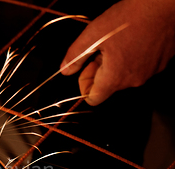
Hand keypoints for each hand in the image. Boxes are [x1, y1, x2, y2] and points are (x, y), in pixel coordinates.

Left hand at [60, 0, 174, 105]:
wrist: (165, 4)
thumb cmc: (131, 17)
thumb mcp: (94, 34)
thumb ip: (76, 55)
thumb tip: (65, 70)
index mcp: (115, 77)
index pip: (93, 99)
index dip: (85, 84)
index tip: (86, 66)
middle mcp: (134, 80)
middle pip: (108, 87)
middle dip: (99, 71)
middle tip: (100, 49)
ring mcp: (150, 73)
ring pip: (123, 76)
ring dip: (115, 64)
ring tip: (118, 42)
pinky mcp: (161, 64)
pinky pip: (139, 68)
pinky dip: (131, 59)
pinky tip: (132, 40)